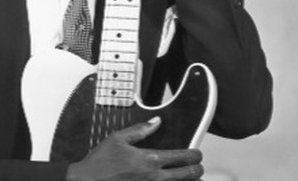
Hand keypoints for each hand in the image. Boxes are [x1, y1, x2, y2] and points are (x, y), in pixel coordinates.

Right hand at [66, 117, 203, 180]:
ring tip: (193, 179)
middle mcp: (154, 177)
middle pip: (189, 175)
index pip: (183, 157)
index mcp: (149, 159)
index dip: (195, 154)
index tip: (196, 154)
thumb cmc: (99, 164)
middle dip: (198, 170)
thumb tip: (156, 122)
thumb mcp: (117, 139)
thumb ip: (140, 130)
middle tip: (198, 167)